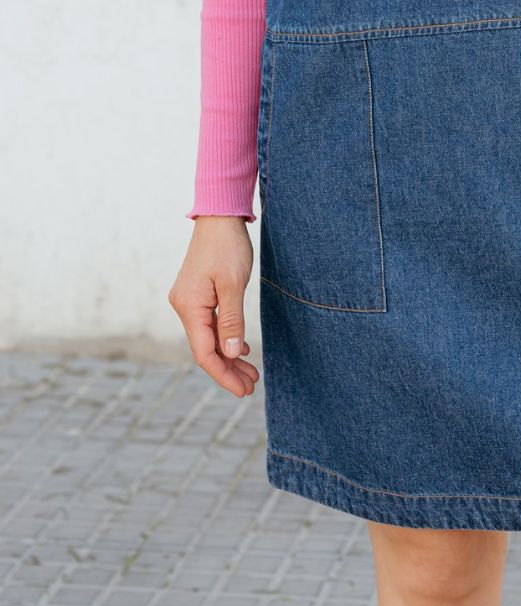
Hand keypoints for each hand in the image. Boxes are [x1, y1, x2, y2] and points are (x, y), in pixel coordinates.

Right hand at [168, 216, 258, 396]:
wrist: (219, 215)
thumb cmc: (227, 246)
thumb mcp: (232, 284)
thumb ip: (231, 320)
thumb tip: (229, 353)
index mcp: (189, 307)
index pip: (204, 353)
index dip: (223, 374)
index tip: (243, 389)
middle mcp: (184, 306)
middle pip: (205, 349)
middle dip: (228, 369)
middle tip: (251, 385)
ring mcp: (189, 300)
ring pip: (209, 338)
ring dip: (228, 355)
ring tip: (250, 372)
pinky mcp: (197, 294)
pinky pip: (210, 324)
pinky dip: (225, 338)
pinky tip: (240, 348)